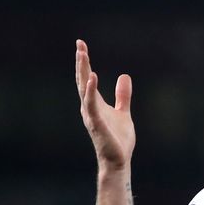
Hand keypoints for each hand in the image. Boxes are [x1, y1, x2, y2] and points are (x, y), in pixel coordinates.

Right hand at [75, 40, 134, 170]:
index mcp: (95, 103)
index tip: (81, 45)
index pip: (87, 78)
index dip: (84, 63)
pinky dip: (91, 90)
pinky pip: (92, 104)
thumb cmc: (118, 139)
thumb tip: (124, 76)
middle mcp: (89, 107)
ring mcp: (91, 115)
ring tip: (82, 54)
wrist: (118, 160)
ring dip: (83, 71)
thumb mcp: (123, 112)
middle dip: (81, 62)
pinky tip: (92, 77)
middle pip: (83, 80)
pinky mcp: (97, 123)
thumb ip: (122, 95)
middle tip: (79, 44)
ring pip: (84, 89)